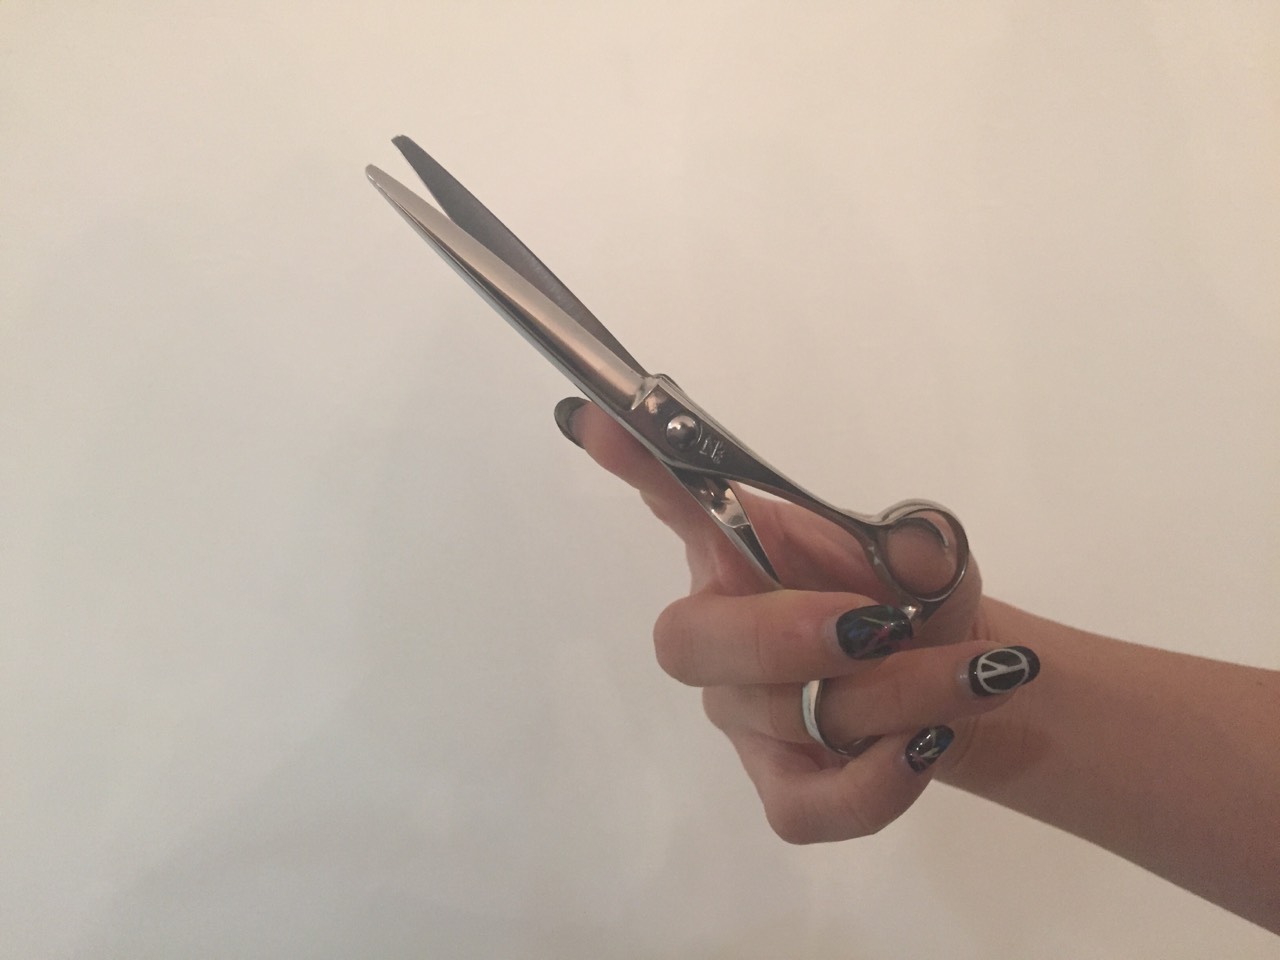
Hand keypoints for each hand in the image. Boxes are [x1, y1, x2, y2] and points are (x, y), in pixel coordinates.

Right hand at [561, 399, 1038, 842]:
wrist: (960, 685)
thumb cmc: (919, 600)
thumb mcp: (930, 555)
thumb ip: (916, 542)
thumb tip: (912, 541)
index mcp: (739, 553)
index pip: (675, 500)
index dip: (636, 465)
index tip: (597, 417)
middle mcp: (720, 631)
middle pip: (686, 642)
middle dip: (784, 636)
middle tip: (882, 625)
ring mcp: (741, 717)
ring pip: (777, 717)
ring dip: (893, 695)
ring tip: (974, 674)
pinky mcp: (781, 790)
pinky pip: (804, 805)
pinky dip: (877, 783)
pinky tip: (925, 745)